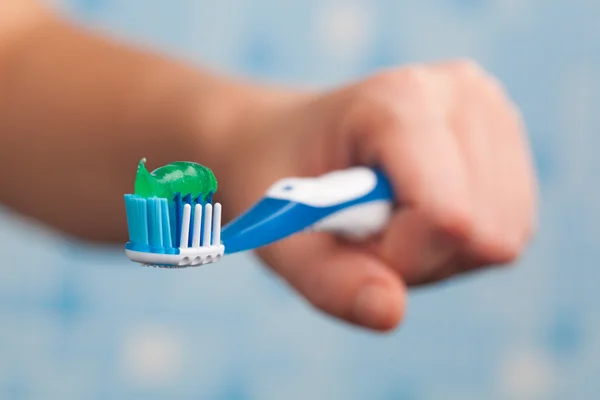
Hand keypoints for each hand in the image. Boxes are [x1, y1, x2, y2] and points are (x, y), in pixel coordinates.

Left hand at [217, 60, 536, 330]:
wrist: (295, 139)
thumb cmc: (286, 182)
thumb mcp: (282, 237)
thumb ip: (330, 280)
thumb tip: (391, 311)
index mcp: (400, 100)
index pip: (445, 215)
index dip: (397, 255)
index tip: (350, 236)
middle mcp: (463, 94)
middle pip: (483, 234)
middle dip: (419, 257)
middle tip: (367, 226)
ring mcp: (494, 116)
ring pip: (504, 237)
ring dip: (441, 253)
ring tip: (392, 217)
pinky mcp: (510, 145)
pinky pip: (510, 232)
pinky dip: (462, 245)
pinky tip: (422, 213)